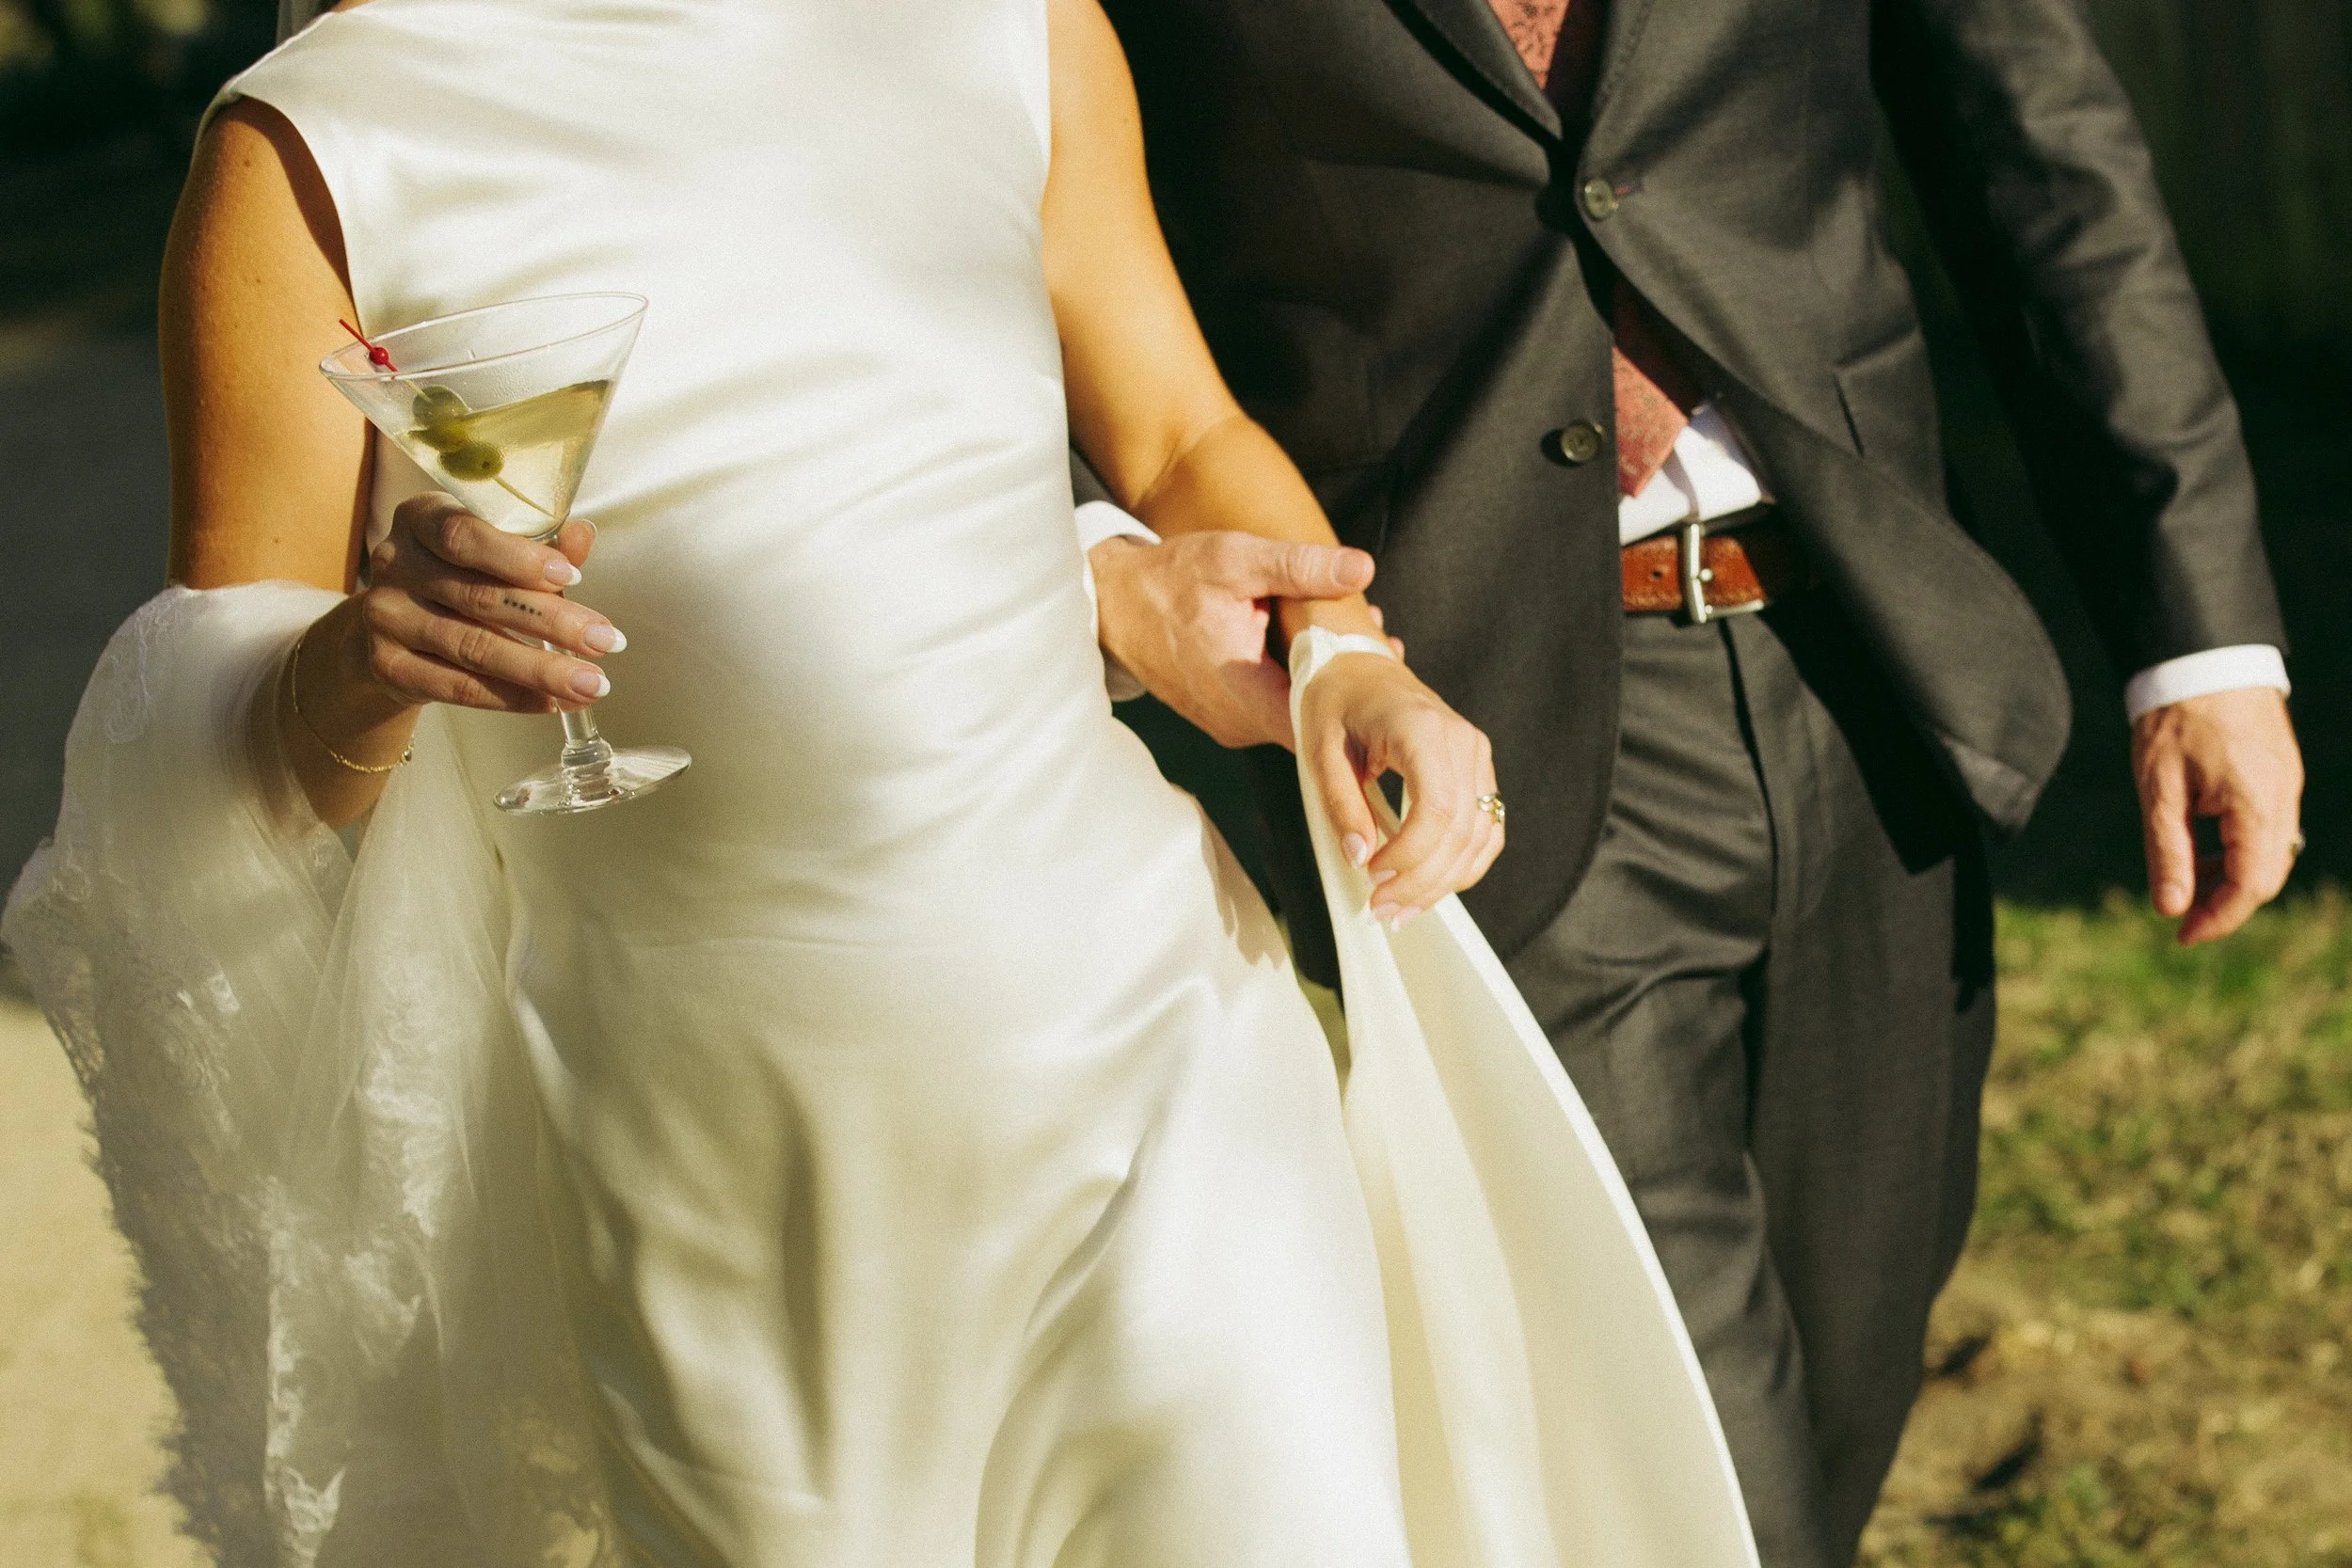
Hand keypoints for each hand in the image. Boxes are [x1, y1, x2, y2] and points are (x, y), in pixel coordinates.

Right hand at [349, 492, 622, 713]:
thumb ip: (538, 547)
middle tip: (606, 641)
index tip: (574, 575)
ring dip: (541, 669)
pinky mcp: (388, 667)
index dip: (519, 557)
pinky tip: (553, 701)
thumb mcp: (491, 552)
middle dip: (552, 622)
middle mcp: (396, 564)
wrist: (385, 631)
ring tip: (592, 683)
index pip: (464, 535)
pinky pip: (459, 687)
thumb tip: (583, 535)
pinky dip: (512, 697)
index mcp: (421, 519)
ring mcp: (386, 617)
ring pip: (473, 647)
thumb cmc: (455, 578)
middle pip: (479, 596)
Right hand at [1090, 531, 1384, 748]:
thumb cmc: (1168, 580)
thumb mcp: (1235, 560)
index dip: (1357, 698)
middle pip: (1315, 721)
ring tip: (1354, 633)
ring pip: (1295, 716)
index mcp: (1242, 692)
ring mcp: (1229, 725)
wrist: (1111, 604)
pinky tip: (1315, 644)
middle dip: (1348, 683)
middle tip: (1380, 640)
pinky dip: (1298, 680)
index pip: (1320, 723)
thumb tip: (1361, 568)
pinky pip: (1275, 709)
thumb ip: (1299, 566)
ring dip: (1324, 680)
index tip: (1384, 666)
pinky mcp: (1225, 717)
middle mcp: (1237, 723)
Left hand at [1297, 651, 1502, 923]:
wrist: (1361, 668)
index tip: (1373, 877)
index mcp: (1420, 727)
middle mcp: (1461, 740)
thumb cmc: (1336, 702)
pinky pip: (1487, 828)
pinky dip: (1464, 865)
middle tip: (1380, 910)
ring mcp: (1476, 755)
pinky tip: (1431, 888)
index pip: (1436, 807)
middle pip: (1460, 829)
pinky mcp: (1478, 770)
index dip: (1410, 854)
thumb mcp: (1319, 749)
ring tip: (1401, 910)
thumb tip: (1359, 857)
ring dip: (1443, 882)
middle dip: (1422, 880)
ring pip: (1480, 836)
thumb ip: (1341, 804)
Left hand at [2133, 687, 2302, 944]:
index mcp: (2258, 805)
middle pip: (2266, 875)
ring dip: (2231, 876)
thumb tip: (2170, 908)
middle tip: (2179, 916)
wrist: (2200, 656)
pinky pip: (2267, 827)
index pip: (2251, 886)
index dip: (2218, 919)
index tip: (2181, 936)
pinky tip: (2202, 846)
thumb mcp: (2159, 789)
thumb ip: (2167, 851)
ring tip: (2184, 881)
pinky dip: (2238, 848)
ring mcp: (2286, 784)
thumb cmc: (2174, 718)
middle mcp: (2284, 798)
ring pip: (2269, 853)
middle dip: (2224, 903)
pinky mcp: (2279, 773)